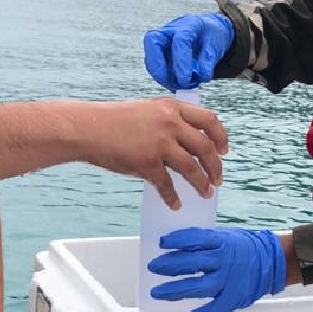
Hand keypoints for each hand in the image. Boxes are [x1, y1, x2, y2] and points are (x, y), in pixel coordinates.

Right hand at [81, 99, 227, 208]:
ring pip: (192, 168)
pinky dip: (172, 197)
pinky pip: (167, 185)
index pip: (208, 120)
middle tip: (218, 179)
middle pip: (205, 148)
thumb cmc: (113, 121)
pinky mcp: (147, 162)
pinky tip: (175, 204)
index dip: (220, 137)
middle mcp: (170, 123)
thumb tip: (186, 143)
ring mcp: (160, 143)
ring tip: (205, 193)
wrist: (88, 128)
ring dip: (202, 183)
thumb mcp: (147, 110)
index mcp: (171, 107)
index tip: (224, 150)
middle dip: (215, 166)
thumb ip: (168, 121)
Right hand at [143, 14, 234, 90]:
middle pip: (153, 41)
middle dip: (157, 65)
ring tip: (174, 87)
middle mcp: (170, 30)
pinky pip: (153, 65)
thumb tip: (202, 76)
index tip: (185, 80)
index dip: (181, 62)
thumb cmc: (210, 35)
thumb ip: (209, 60)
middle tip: (166, 82)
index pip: (180, 41)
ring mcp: (161, 41)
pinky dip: (161, 76)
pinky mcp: (158, 52)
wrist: (205, 30)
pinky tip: (172, 84)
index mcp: (188, 26)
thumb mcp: (216, 45)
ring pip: (150, 56)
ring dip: (159, 74)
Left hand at [148, 227, 285, 311]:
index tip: (161, 243)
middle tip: (153, 267)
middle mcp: (224, 261)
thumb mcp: (226, 236)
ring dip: (173, 290)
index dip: (176, 240)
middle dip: (168, 265)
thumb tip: (177, 245)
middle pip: (191, 263)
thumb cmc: (245, 247)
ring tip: (156, 292)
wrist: (273, 261)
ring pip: (195, 287)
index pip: (195, 238)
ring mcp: (227, 281)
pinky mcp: (230, 299)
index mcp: (222, 242)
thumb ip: (205, 241)